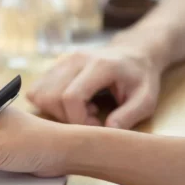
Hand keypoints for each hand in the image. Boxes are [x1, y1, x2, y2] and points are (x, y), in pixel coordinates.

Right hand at [26, 45, 161, 128]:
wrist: (133, 53)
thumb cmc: (140, 79)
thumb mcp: (146, 100)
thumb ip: (129, 116)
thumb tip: (106, 131)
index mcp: (99, 65)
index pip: (71, 97)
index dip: (78, 119)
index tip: (97, 124)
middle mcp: (75, 59)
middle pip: (51, 97)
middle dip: (66, 117)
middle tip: (90, 118)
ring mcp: (62, 60)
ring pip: (39, 93)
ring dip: (55, 110)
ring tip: (80, 110)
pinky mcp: (54, 66)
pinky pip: (38, 90)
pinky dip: (49, 103)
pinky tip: (71, 104)